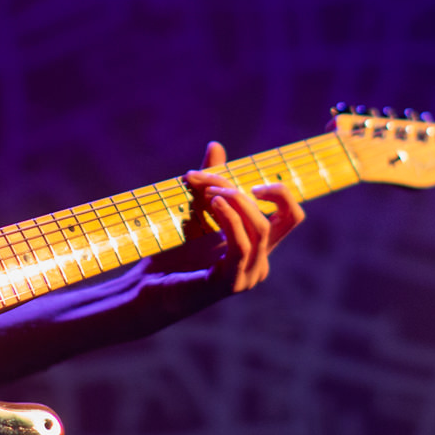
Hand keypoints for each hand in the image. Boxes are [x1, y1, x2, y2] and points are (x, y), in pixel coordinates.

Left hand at [152, 141, 305, 292]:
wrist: (144, 289)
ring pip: (261, 228)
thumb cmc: (169, 254)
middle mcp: (259, 263)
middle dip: (247, 191)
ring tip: (206, 191)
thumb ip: (209, 181)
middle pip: (282, 217)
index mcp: (257, 248)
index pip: (290, 215)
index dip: (278, 192)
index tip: (248, 181)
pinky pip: (242, 245)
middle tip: (208, 183)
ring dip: (235, 201)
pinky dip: (230, 218)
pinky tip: (212, 203)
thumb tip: (216, 145)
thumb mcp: (193, 210)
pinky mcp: (229, 283)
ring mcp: (247, 276)